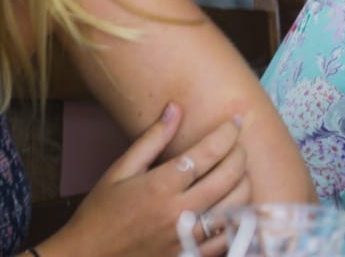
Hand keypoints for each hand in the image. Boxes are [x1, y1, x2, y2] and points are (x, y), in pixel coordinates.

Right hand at [39, 101, 250, 256]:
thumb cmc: (99, 214)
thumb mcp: (119, 172)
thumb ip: (152, 139)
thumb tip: (175, 107)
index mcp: (160, 186)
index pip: (209, 152)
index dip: (227, 133)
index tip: (235, 120)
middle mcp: (178, 212)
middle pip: (230, 176)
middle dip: (241, 154)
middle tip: (238, 146)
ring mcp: (186, 238)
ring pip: (237, 207)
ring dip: (244, 184)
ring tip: (238, 174)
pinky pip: (229, 238)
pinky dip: (238, 219)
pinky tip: (234, 206)